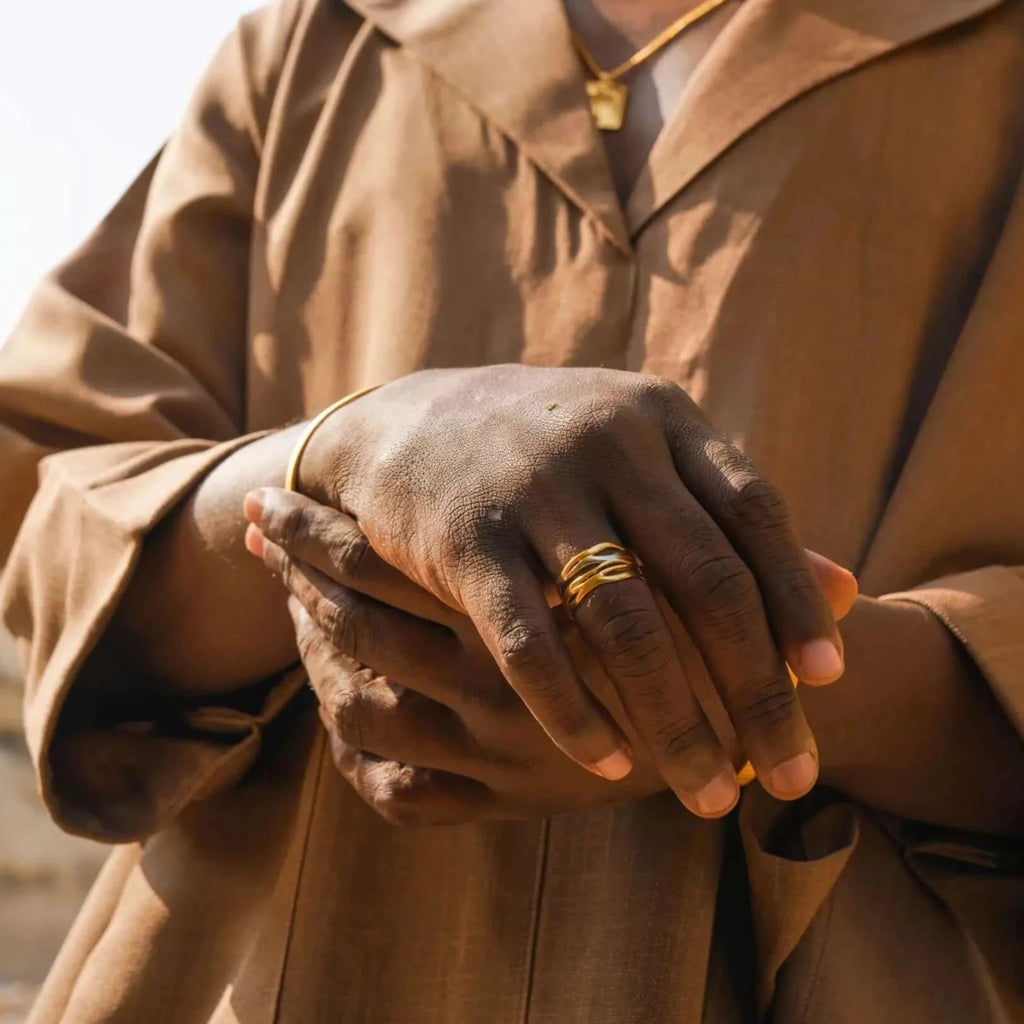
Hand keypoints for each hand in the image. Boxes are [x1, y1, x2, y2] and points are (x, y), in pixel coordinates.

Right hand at [245, 365, 855, 814]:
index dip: (796, 600)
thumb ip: (732, 513)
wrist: (405, 425)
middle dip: (759, 688)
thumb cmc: (545, 453)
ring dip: (676, 722)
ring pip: (626, 623)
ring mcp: (534, 491)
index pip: (755, 512)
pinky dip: (573, 711)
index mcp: (659, 417)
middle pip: (708, 579)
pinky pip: (530, 643)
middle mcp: (606, 444)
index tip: (829, 680)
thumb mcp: (642, 456)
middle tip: (793, 775)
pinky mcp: (465, 540)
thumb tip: (847, 588)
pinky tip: (607, 765)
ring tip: (710, 797)